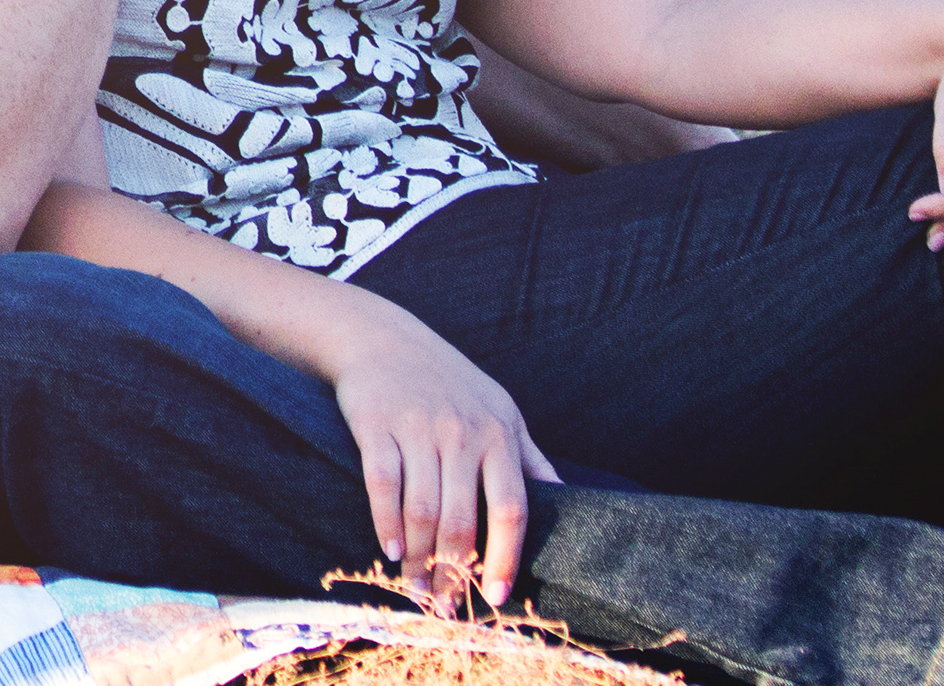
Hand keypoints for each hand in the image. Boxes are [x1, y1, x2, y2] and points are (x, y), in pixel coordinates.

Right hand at [320, 310, 556, 608]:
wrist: (379, 336)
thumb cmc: (447, 379)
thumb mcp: (500, 409)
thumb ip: (530, 457)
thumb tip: (568, 500)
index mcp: (498, 436)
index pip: (511, 510)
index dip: (506, 558)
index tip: (497, 596)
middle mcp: (461, 434)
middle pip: (462, 520)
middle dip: (456, 571)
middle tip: (448, 606)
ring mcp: (417, 429)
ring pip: (422, 510)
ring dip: (419, 558)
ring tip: (417, 589)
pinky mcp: (375, 425)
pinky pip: (382, 483)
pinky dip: (385, 522)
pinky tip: (390, 550)